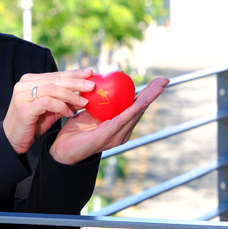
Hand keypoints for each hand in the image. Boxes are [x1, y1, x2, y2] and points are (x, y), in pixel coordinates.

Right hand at [3, 69, 95, 154]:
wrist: (12, 140)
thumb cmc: (31, 123)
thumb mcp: (49, 110)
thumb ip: (62, 100)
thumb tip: (84, 94)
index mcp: (29, 81)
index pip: (55, 74)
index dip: (73, 73)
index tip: (90, 73)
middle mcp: (24, 84)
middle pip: (54, 79)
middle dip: (75, 82)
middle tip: (91, 85)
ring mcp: (22, 95)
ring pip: (51, 88)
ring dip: (70, 95)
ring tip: (84, 102)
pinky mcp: (23, 108)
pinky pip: (46, 102)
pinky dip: (60, 106)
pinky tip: (69, 112)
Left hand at [49, 77, 168, 164]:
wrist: (63, 148)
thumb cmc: (76, 130)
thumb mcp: (90, 112)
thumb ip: (100, 103)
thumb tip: (102, 86)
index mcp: (120, 124)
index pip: (135, 106)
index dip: (147, 93)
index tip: (158, 80)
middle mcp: (123, 131)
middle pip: (140, 108)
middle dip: (153, 93)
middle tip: (165, 80)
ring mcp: (117, 135)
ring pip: (135, 113)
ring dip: (147, 99)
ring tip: (158, 87)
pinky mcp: (108, 137)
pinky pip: (122, 120)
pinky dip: (132, 110)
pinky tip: (140, 103)